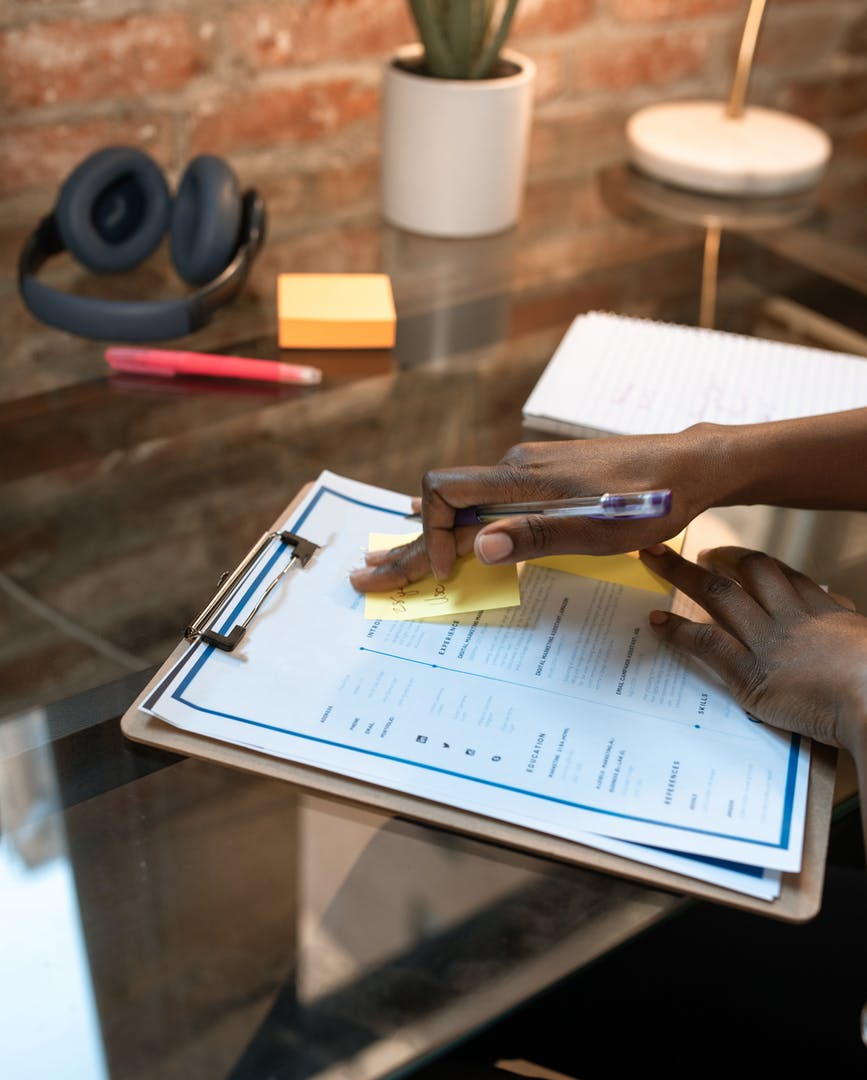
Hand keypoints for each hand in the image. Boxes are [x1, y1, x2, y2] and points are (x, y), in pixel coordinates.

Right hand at [350, 427, 723, 592]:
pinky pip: (487, 498)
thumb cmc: (653, 499)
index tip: (447, 575)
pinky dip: (459, 521)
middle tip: (367, 576)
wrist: (692, 465)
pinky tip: (448, 527)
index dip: (434, 537)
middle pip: (444, 502)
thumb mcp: (599, 529)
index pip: (447, 495)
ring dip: (430, 535)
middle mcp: (517, 468)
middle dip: (408, 543)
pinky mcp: (545, 477)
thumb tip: (477, 547)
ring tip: (396, 560)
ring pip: (464, 501)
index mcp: (523, 478)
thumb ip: (537, 535)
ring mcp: (530, 470)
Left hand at [639, 543, 866, 750]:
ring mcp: (768, 641)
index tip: (733, 557)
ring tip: (657, 561)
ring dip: (684, 575)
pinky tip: (657, 622)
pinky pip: (706, 642)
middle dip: (718, 557)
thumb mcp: (865, 641)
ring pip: (719, 596)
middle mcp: (791, 618)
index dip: (754, 564)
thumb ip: (847, 626)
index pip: (784, 577)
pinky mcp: (749, 672)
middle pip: (748, 573)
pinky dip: (678, 630)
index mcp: (823, 613)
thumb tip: (841, 610)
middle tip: (694, 551)